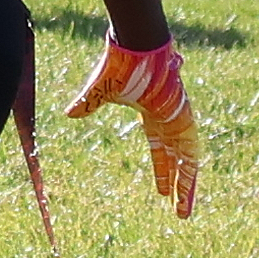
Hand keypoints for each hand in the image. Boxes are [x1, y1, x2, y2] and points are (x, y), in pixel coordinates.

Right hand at [66, 36, 199, 215]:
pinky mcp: (183, 116)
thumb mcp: (99, 91)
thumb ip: (87, 104)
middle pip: (177, 160)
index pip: (160, 150)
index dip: (162, 171)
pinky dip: (189, 170)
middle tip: (179, 210)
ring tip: (182, 212)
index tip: (162, 191)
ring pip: (187, 160)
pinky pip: (190, 150)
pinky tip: (189, 188)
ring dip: (186, 186)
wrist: (137, 44)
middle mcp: (170, 120)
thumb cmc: (119, 63)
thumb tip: (69, 114)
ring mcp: (179, 118)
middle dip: (178, 185)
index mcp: (153, 115)